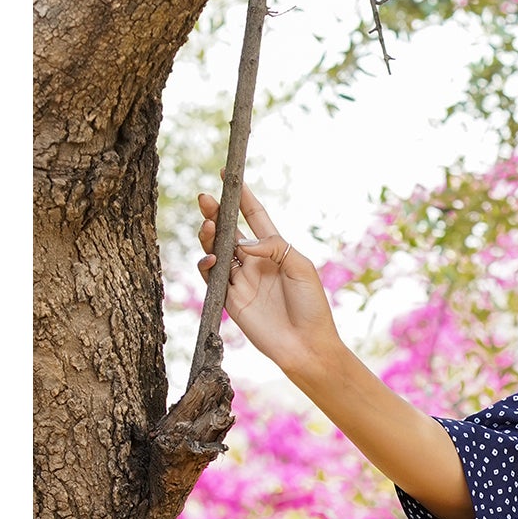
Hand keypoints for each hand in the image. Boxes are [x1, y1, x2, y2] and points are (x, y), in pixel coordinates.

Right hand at [197, 183, 339, 379]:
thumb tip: (244, 243)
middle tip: (205, 198)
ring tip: (209, 226)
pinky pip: (211, 277)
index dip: (241, 195)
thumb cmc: (312, 306)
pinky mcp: (230, 299)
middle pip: (229, 230)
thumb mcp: (302, 268)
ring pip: (216, 249)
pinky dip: (206, 265)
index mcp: (275, 250)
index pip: (254, 216)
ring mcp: (241, 280)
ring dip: (209, 235)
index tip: (228, 173)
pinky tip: (210, 259)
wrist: (307, 346)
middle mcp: (255, 262)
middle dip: (215, 211)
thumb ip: (275, 247)